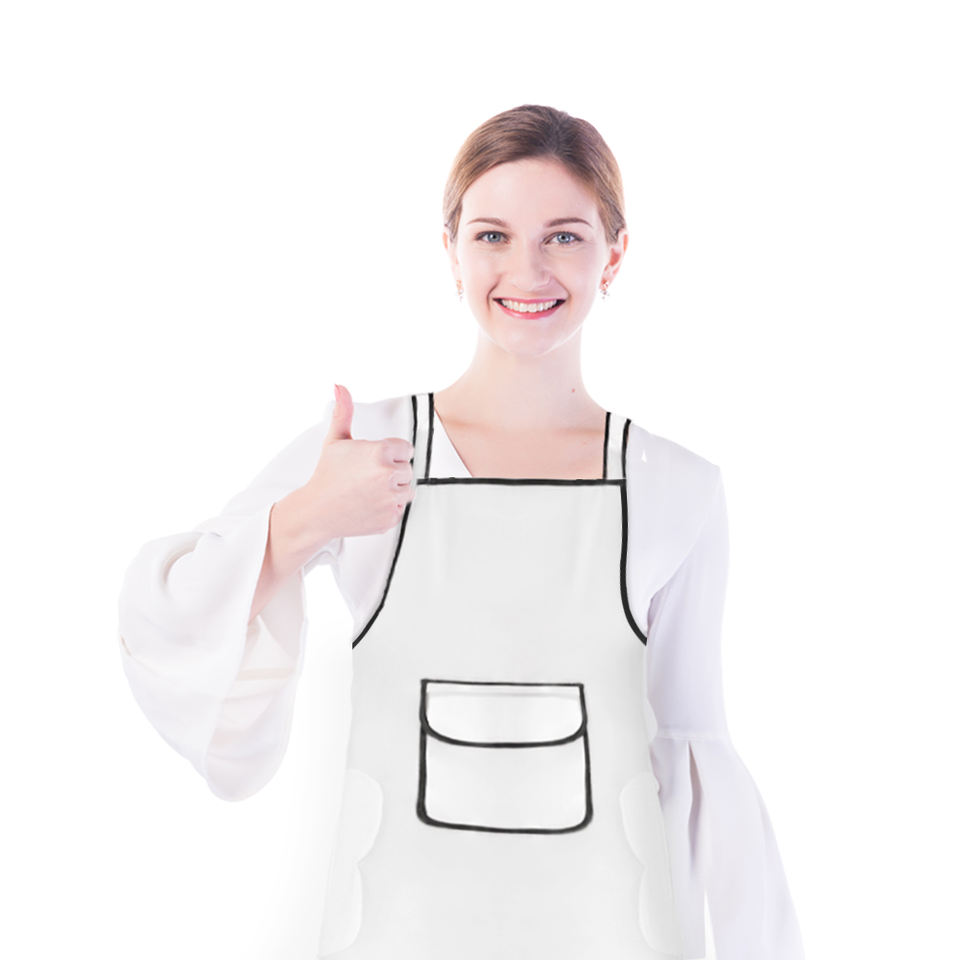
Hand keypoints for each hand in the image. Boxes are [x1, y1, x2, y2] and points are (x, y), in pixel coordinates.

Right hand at [300, 383, 416, 541]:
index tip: (373, 460)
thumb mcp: (335, 440)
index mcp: (380, 452)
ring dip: (393, 490)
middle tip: (367, 477)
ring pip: (407, 490)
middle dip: (391, 471)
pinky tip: (369, 504)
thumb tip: (339, 386)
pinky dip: (387, 508)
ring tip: (369, 490)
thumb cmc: (327, 474)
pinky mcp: (390, 519)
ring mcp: (390, 499)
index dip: (390, 454)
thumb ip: (343, 411)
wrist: (316, 511)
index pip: (405, 449)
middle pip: (407, 469)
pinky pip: (399, 509)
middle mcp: (388, 475)